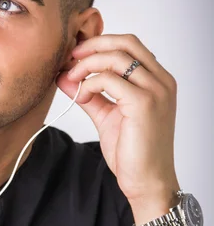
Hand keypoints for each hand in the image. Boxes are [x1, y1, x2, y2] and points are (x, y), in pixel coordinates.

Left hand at [55, 34, 179, 203]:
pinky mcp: (144, 103)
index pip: (130, 44)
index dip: (100, 44)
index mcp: (158, 80)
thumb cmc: (132, 152)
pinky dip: (89, 83)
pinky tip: (82, 95)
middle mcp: (161, 81)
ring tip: (72, 78)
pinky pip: (109, 79)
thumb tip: (64, 77)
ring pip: (116, 57)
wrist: (147, 182)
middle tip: (71, 57)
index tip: (76, 54)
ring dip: (87, 64)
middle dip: (93, 45)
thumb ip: (89, 94)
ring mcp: (156, 90)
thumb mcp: (107, 115)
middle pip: (125, 42)